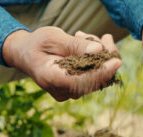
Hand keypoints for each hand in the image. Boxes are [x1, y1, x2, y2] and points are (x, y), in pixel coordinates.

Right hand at [2, 27, 121, 100]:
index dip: (101, 72)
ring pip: (95, 80)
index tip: (117, 61)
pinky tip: (88, 46)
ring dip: (100, 58)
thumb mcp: (52, 38)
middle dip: (105, 59)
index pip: (81, 81)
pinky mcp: (72, 89)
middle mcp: (60, 91)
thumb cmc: (36, 44)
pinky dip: (95, 62)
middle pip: (92, 81)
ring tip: (87, 38)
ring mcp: (67, 92)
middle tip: (106, 37)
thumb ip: (74, 45)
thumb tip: (98, 50)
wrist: (25, 54)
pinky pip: (91, 78)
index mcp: (51, 78)